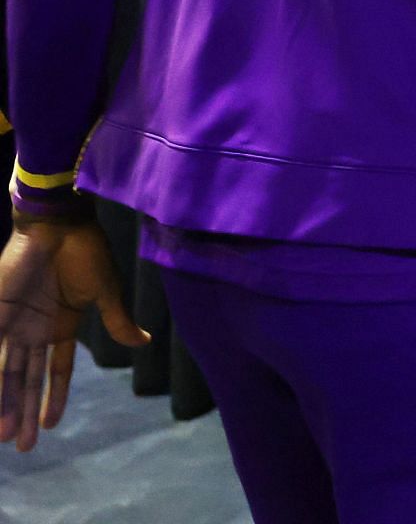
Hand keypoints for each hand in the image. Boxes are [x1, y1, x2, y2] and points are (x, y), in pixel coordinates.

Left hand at [0, 214, 149, 450]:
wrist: (59, 224)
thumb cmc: (86, 252)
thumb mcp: (106, 291)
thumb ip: (118, 321)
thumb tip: (145, 341)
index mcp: (61, 324)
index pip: (55, 370)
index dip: (52, 398)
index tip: (49, 426)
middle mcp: (34, 329)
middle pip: (27, 379)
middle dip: (24, 413)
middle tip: (22, 446)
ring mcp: (15, 323)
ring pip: (8, 373)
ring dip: (6, 404)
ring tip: (5, 435)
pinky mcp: (0, 314)